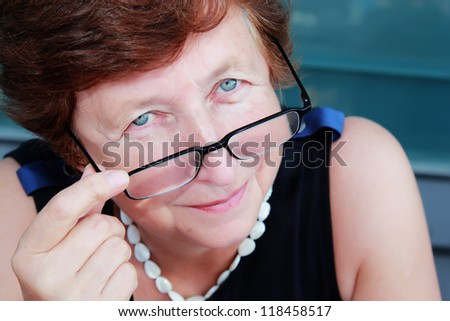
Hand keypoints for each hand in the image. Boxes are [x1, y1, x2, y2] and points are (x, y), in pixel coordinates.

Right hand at [11, 165, 137, 299]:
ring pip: (119, 247)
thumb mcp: (54, 242)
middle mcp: (47, 275)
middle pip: (101, 225)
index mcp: (29, 252)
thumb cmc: (57, 273)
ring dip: (117, 250)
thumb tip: (92, 169)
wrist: (59, 316)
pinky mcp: (101, 308)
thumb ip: (75, 206)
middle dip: (108, 228)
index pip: (62, 209)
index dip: (93, 187)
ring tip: (98, 265)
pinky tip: (106, 282)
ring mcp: (74, 296)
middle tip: (95, 244)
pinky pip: (130, 272)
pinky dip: (124, 273)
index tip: (120, 176)